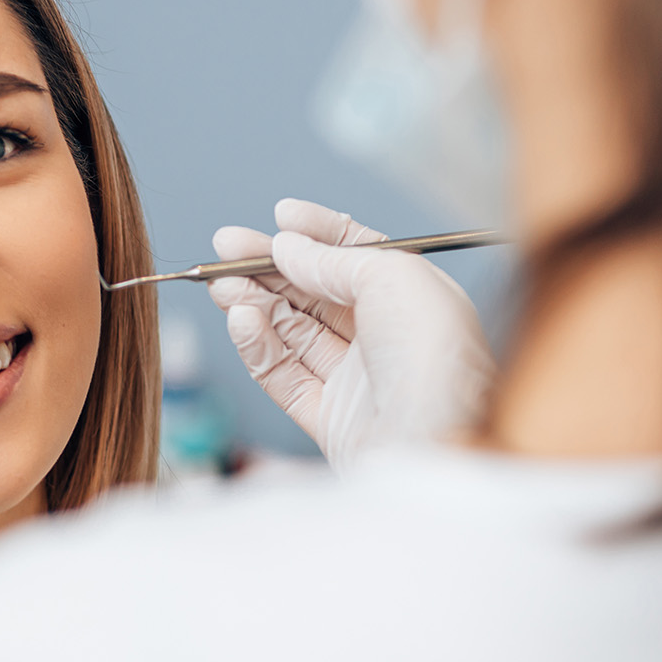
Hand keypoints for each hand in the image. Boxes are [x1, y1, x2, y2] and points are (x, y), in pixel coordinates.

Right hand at [208, 199, 496, 469]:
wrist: (440, 445)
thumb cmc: (437, 358)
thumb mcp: (393, 278)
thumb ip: (335, 258)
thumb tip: (289, 246)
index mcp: (414, 300)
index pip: (359, 257)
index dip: (319, 234)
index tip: (280, 216)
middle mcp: (387, 338)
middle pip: (316, 293)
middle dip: (270, 267)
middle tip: (225, 246)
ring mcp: (357, 380)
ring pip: (293, 332)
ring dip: (254, 302)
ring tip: (221, 283)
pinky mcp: (330, 419)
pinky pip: (283, 375)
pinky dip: (258, 346)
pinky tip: (241, 319)